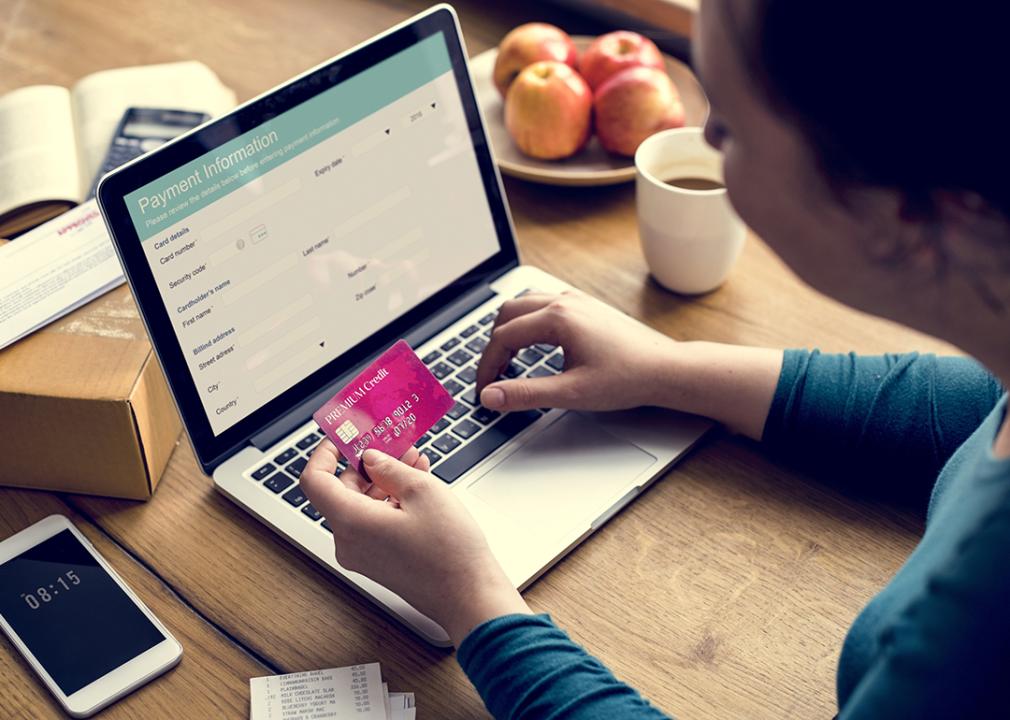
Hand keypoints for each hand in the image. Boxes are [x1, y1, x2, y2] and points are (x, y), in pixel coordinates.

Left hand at [300, 441, 530, 645]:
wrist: (468, 596)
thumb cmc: (450, 551)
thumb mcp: (423, 491)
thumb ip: (389, 468)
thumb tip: (370, 458)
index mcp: (352, 522)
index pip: (314, 481)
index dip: (323, 454)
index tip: (341, 438)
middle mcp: (348, 541)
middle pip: (340, 491)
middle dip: (366, 465)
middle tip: (392, 445)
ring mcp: (361, 555)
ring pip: (359, 506)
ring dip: (382, 482)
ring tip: (414, 464)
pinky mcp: (376, 561)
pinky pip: (371, 523)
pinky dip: (388, 502)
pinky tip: (415, 488)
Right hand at [476, 289, 680, 411]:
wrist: (664, 370)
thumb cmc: (626, 379)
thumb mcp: (571, 393)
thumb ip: (526, 394)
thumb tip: (491, 396)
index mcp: (558, 319)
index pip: (503, 337)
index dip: (486, 366)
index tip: (484, 389)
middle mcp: (564, 302)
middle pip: (507, 314)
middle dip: (493, 346)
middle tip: (492, 376)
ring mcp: (576, 301)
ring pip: (524, 305)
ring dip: (508, 330)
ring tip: (506, 361)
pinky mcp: (585, 306)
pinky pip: (542, 304)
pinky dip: (527, 322)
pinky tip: (533, 345)